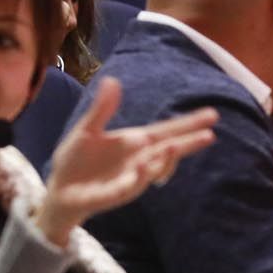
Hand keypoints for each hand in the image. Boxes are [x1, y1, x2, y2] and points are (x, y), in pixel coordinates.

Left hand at [34, 77, 216, 245]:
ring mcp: (132, 177)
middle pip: (170, 149)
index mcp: (135, 141)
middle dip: (189, 142)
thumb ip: (102, 109)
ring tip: (175, 145)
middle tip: (210, 134)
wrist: (61, 188)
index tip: (211, 115)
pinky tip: (144, 167)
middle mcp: (140, 159)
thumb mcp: (87, 129)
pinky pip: (132, 185)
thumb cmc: (76, 159)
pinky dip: (140, 177)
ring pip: (156, 168)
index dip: (188, 123)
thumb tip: (112, 80)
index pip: (167, 130)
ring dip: (167, 159)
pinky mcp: (118, 192)